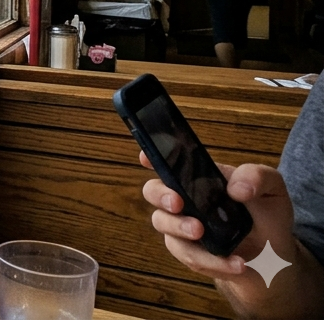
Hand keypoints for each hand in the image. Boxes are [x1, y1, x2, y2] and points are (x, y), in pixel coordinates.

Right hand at [139, 152, 298, 281]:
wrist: (275, 257)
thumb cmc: (268, 216)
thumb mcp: (273, 188)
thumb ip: (257, 176)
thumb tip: (235, 188)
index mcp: (200, 177)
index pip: (169, 162)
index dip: (152, 157)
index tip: (146, 158)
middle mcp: (185, 199)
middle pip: (153, 191)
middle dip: (160, 195)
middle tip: (177, 203)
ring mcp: (183, 225)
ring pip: (162, 224)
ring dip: (179, 228)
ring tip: (201, 233)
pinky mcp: (189, 253)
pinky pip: (187, 255)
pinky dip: (212, 261)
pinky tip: (237, 263)